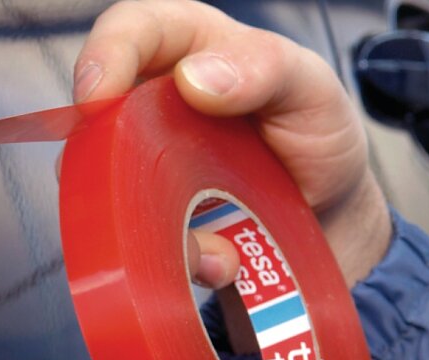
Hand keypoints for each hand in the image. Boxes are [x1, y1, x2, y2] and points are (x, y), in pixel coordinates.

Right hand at [74, 0, 390, 286]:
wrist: (333, 217)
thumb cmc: (315, 134)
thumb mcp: (312, 88)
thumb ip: (265, 68)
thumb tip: (192, 78)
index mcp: (190, 50)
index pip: (132, 29)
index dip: (105, 54)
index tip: (99, 96)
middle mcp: (154, 106)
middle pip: (94, 115)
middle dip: (102, 152)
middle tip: (126, 182)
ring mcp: (147, 167)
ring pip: (106, 190)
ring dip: (147, 222)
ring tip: (213, 244)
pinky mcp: (154, 222)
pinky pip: (138, 245)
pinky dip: (181, 260)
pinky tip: (223, 260)